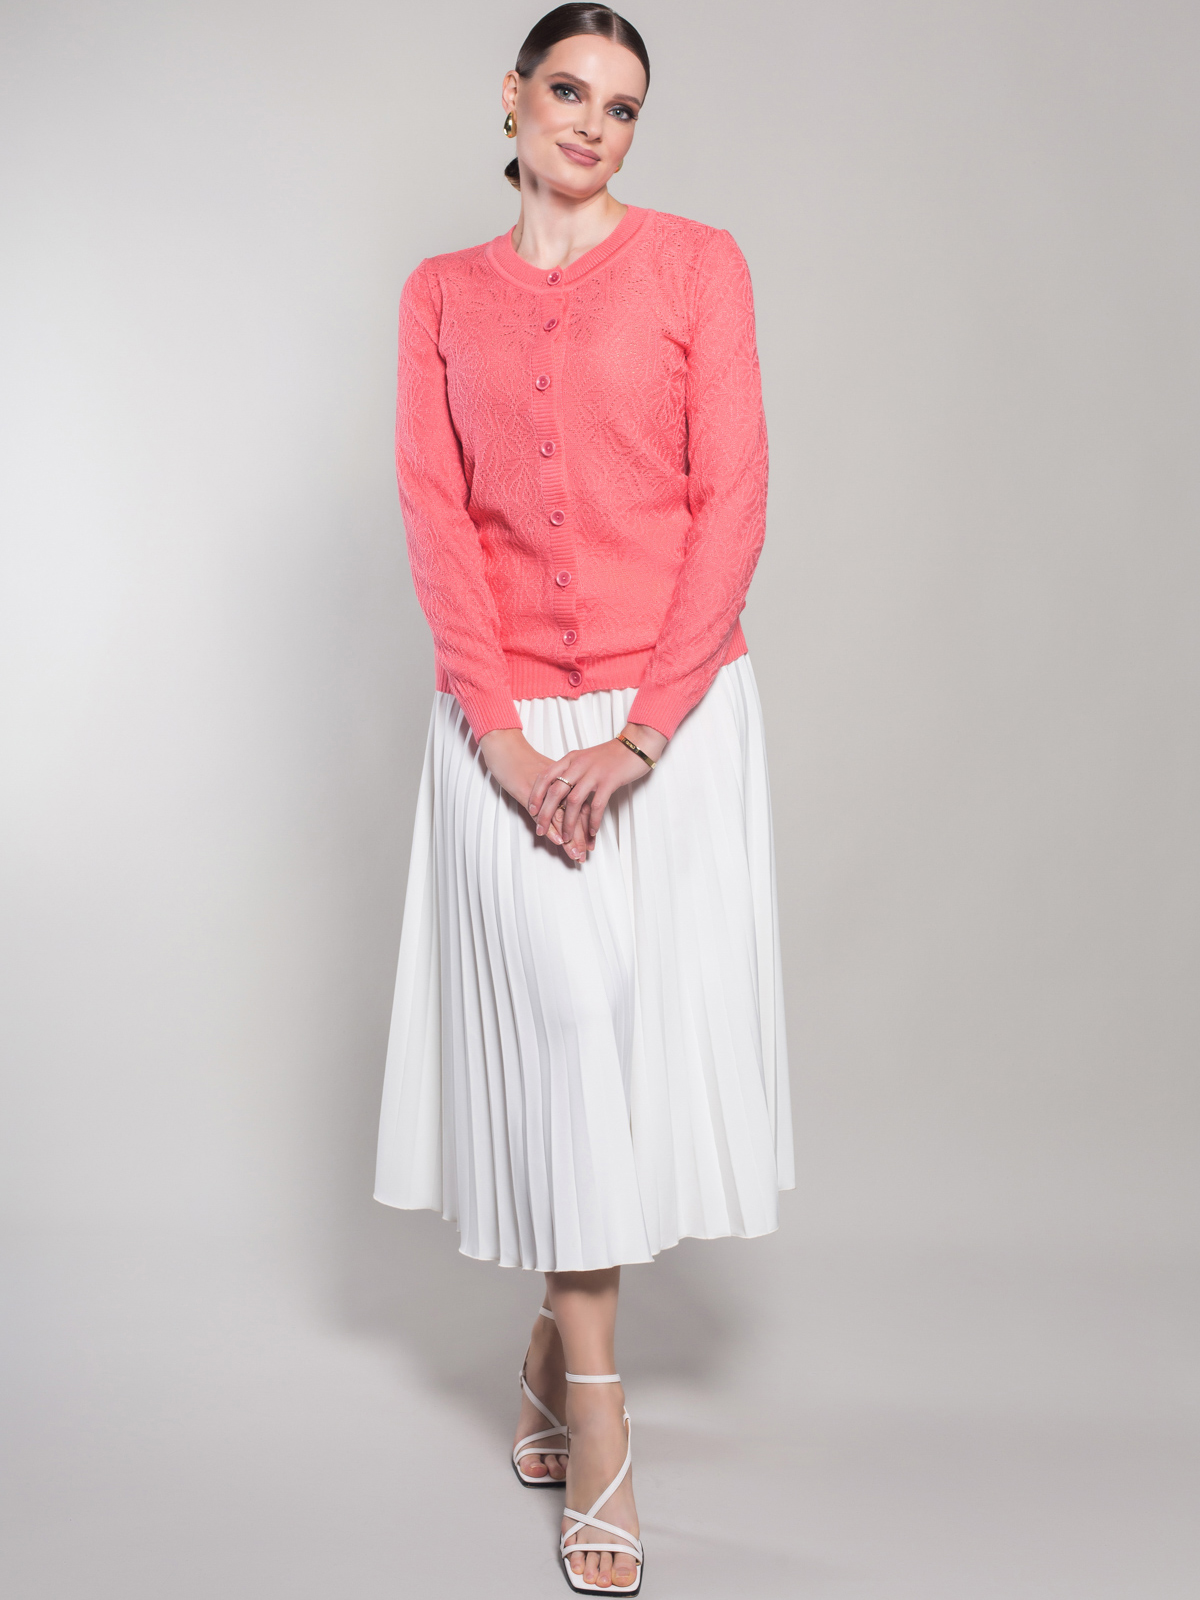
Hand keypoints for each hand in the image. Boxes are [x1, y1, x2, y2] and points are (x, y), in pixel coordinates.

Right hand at [478, 727, 580, 859]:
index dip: (587, 826)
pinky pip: (541, 812)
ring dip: (568, 837)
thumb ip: (560, 788)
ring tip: (575, 854)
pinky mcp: (527, 791)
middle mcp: (558, 784)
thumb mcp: (547, 775)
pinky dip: (551, 826)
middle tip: (586, 855)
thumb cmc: (524, 762)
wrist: (506, 748)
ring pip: (560, 816)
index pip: (582, 805)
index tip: (592, 844)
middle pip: (574, 814)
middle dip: (580, 837)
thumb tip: (571, 806)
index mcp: (565, 779)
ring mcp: (543, 789)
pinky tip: (557, 839)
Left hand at [526, 722, 666, 859]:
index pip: (545, 776)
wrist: (635, 746)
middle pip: (555, 792)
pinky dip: (592, 821)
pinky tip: (591, 832)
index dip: (536, 794)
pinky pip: (596, 806)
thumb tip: (557, 789)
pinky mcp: (609, 781)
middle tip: (540, 830)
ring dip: (568, 822)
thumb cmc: (610, 755)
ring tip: (566, 837)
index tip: (531, 810)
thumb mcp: (584, 758)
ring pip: (573, 802)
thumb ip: (571, 771)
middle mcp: (579, 765)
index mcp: (570, 759)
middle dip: (545, 814)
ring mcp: (594, 773)